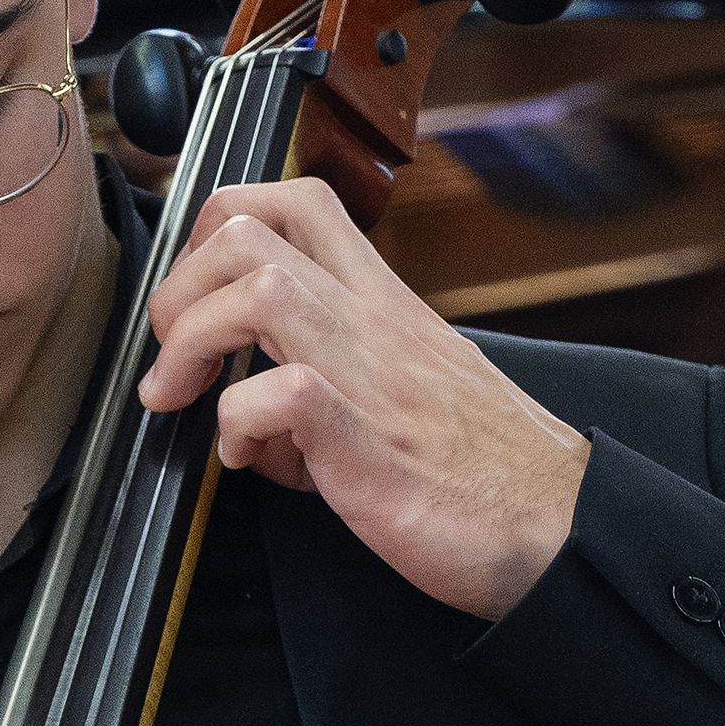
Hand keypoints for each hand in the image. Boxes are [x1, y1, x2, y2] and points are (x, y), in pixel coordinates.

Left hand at [138, 178, 590, 620]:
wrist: (553, 523)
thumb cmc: (477, 470)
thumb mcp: (391, 401)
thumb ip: (316, 390)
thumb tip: (245, 422)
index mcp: (380, 301)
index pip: (295, 202)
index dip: (218, 230)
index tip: (197, 297)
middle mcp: (371, 318)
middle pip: (248, 227)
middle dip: (179, 284)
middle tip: (171, 354)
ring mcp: (369, 371)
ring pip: (258, 284)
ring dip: (191, 336)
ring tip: (180, 395)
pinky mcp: (366, 439)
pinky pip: (280, 393)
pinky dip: (237, 422)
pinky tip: (246, 459)